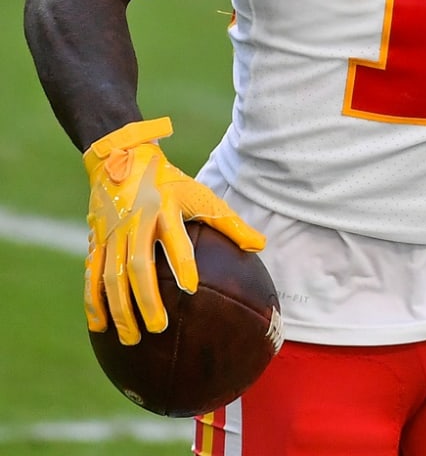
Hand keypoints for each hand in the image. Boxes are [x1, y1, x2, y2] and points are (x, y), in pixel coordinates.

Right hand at [83, 116, 265, 344]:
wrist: (122, 158)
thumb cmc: (171, 182)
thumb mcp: (201, 195)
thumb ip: (229, 223)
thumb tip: (260, 246)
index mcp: (165, 209)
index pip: (175, 240)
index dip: (182, 263)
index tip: (190, 288)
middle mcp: (137, 223)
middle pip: (139, 265)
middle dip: (146, 298)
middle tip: (158, 327)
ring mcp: (113, 234)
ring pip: (112, 275)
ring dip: (119, 309)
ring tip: (130, 339)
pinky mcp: (97, 241)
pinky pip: (93, 275)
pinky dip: (94, 302)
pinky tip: (99, 328)